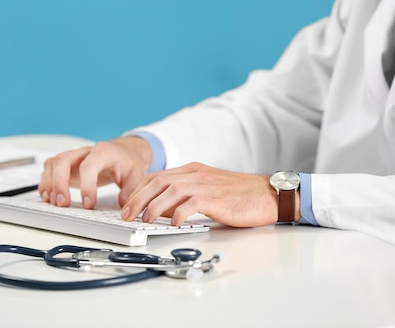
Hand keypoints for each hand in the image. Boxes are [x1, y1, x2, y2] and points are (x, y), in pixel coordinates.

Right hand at [38, 136, 151, 208]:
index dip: (87, 185)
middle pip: (63, 161)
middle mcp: (84, 152)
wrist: (124, 152)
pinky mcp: (67, 165)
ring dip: (50, 184)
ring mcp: (74, 157)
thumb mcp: (136, 174)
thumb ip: (130, 190)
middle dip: (59, 183)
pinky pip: (50, 169)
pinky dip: (46, 183)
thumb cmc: (128, 161)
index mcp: (102, 151)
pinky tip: (48, 197)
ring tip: (54, 202)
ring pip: (53, 164)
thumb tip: (124, 207)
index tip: (89, 204)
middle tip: (63, 204)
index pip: (89, 166)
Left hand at [121, 162, 285, 226]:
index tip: (127, 205)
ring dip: (153, 207)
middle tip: (127, 214)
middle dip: (137, 199)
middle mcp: (196, 174)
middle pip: (158, 182)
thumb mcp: (207, 190)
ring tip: (145, 220)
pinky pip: (190, 203)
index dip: (138, 191)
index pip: (157, 177)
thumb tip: (163, 210)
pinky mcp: (215, 198)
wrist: (268, 194)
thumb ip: (186, 196)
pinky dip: (178, 214)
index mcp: (192, 170)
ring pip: (170, 191)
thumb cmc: (240, 195)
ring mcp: (205, 185)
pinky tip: (173, 224)